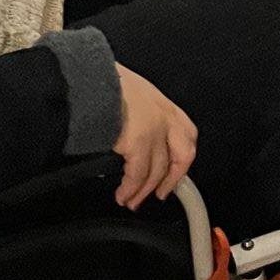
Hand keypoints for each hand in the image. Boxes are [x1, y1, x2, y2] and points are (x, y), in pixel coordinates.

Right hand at [113, 64, 196, 209]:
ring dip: (142, 191)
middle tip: (160, 193)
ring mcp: (154, 131)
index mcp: (162, 103)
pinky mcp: (138, 143)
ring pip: (156, 171)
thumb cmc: (104, 83)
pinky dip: (129, 188)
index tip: (176, 171)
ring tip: (131, 200)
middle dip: (172, 179)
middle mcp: (164, 117)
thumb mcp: (132, 91)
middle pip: (182, 156)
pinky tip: (122, 194)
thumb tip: (132, 135)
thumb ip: (141, 112)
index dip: (182, 157)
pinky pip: (136, 175)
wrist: (91, 79)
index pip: (187, 133)